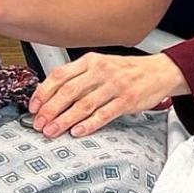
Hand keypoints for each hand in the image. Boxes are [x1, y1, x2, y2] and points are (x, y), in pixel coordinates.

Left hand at [28, 52, 186, 137]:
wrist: (160, 71)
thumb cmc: (128, 71)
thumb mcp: (102, 65)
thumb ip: (79, 77)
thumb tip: (51, 95)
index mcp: (91, 61)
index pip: (60, 76)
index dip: (43, 93)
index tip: (34, 107)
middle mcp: (101, 71)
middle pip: (68, 92)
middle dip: (49, 110)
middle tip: (39, 123)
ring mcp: (115, 85)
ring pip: (83, 105)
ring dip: (64, 120)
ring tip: (52, 131)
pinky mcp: (127, 100)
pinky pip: (103, 114)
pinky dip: (88, 124)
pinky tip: (77, 131)